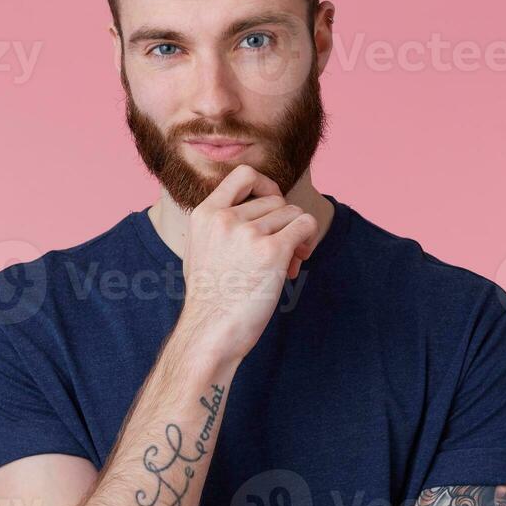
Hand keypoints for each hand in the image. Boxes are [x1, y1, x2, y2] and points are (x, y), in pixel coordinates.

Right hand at [178, 165, 319, 361]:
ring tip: (286, 264)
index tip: (271, 206)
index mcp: (205, 214)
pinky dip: (307, 240)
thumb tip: (253, 211)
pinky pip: (305, 225)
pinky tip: (296, 261)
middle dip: (284, 222)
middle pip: (276, 200)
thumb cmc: (209, 299)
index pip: (243, 174)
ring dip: (296, 236)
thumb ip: (218, 226)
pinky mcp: (271, 251)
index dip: (266, 185)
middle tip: (282, 251)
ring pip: (292, 214)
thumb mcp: (198, 250)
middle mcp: (226, 218)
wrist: (211, 331)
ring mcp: (248, 233)